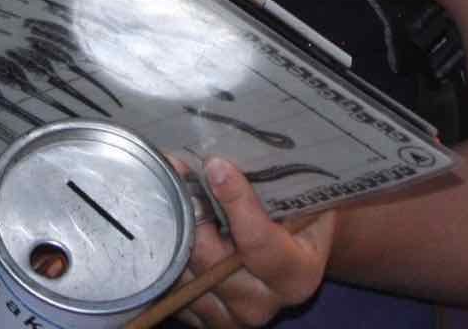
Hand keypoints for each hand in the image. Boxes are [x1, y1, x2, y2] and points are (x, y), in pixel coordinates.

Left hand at [169, 159, 337, 327]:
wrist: (293, 250)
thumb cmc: (297, 214)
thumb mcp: (302, 194)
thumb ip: (275, 179)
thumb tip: (229, 154)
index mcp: (297, 273)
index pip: (260, 243)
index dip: (235, 202)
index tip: (215, 165)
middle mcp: (264, 303)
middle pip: (212, 264)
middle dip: (191, 215)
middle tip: (177, 171)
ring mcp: (231, 316)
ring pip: (185, 277)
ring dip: (171, 232)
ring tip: (168, 190)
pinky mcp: (203, 320)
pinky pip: (173, 290)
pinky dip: (165, 256)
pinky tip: (167, 223)